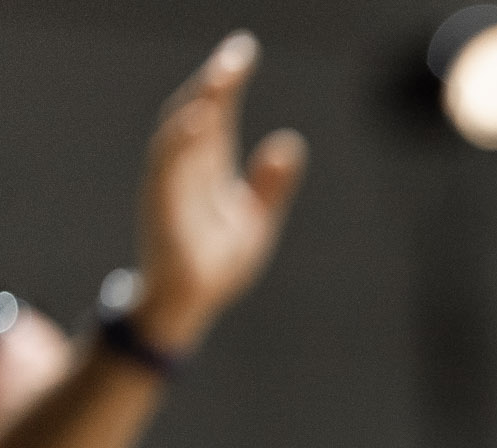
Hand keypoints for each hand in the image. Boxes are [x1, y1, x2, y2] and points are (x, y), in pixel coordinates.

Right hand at [132, 31, 305, 353]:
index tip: (245, 50)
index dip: (228, 82)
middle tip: (238, 54)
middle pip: (196, 114)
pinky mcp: (161, 208)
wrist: (190, 303)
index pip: (216, 114)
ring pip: (178, 134)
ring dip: (198, 105)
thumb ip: (270, 185)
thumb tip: (291, 143)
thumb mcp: (255, 221)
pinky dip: (179, 143)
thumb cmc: (217, 262)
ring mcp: (168, 186)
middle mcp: (184, 169)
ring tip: (220, 78)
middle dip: (214, 83)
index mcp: (207, 167)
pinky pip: (166, 168)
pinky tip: (197, 121)